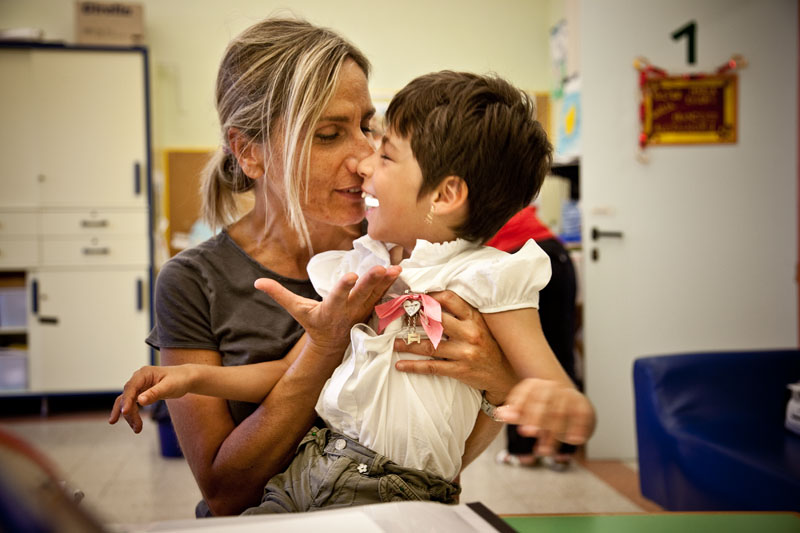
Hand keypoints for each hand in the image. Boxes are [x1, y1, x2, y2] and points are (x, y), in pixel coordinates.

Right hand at [108, 365, 195, 432]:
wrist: (187, 378)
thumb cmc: (180, 379)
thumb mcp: (169, 387)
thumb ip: (154, 393)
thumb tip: (139, 401)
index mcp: (144, 373)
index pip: (131, 387)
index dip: (127, 400)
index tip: (125, 412)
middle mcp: (139, 378)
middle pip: (127, 396)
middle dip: (129, 412)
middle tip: (137, 428)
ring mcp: (139, 386)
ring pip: (127, 402)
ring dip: (130, 416)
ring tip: (138, 429)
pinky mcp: (141, 392)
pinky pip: (132, 404)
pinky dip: (133, 414)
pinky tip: (136, 424)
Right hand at [255, 265, 400, 352]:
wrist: (332, 346)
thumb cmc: (313, 324)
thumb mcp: (296, 310)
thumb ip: (279, 294)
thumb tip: (257, 282)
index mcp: (329, 311)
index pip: (335, 297)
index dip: (342, 288)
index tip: (350, 276)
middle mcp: (348, 311)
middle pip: (360, 295)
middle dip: (370, 282)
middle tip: (380, 269)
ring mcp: (362, 312)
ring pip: (375, 295)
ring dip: (386, 282)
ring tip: (396, 269)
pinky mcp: (371, 310)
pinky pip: (383, 296)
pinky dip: (392, 286)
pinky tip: (400, 273)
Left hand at [394, 290, 516, 403]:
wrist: (503, 374)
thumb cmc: (488, 344)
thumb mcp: (480, 324)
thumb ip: (462, 313)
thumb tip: (434, 298)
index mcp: (474, 318)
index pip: (449, 299)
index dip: (429, 296)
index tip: (413, 296)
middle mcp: (470, 333)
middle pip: (436, 320)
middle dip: (414, 317)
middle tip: (396, 316)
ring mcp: (465, 352)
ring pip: (430, 345)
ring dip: (408, 343)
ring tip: (393, 342)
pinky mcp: (460, 370)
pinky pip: (432, 367)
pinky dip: (414, 366)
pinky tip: (400, 365)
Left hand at [495, 378, 595, 455]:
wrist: (571, 401)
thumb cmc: (543, 408)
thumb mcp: (526, 410)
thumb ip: (514, 413)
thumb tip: (499, 414)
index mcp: (535, 385)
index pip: (526, 392)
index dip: (518, 405)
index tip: (511, 419)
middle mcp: (552, 387)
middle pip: (542, 403)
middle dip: (534, 418)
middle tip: (526, 432)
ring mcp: (568, 395)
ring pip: (559, 414)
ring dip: (552, 434)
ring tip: (543, 450)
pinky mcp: (582, 404)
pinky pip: (581, 416)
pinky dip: (578, 428)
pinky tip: (574, 440)